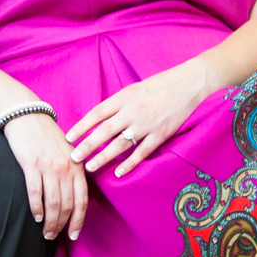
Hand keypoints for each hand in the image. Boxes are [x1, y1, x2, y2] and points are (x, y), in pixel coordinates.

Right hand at [3, 111, 88, 241]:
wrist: (27, 115)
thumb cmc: (45, 135)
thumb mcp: (66, 151)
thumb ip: (72, 171)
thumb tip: (73, 196)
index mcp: (77, 166)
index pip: (82, 200)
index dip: (78, 221)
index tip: (73, 235)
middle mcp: (66, 168)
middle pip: (67, 205)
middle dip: (61, 225)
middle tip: (53, 236)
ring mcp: (49, 166)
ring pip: (52, 203)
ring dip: (49, 222)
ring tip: (44, 232)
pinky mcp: (31, 164)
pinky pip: (35, 192)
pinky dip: (36, 208)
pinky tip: (35, 216)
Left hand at [66, 66, 210, 177]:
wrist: (187, 84)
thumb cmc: (157, 86)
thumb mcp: (132, 89)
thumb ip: (116, 104)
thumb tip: (97, 119)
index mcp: (123, 98)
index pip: (97, 113)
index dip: (81, 126)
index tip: (69, 138)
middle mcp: (132, 111)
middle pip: (104, 131)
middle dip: (87, 146)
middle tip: (73, 158)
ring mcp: (146, 124)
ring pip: (120, 144)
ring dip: (104, 157)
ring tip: (90, 167)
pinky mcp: (161, 134)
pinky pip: (142, 152)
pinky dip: (129, 163)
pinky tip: (118, 173)